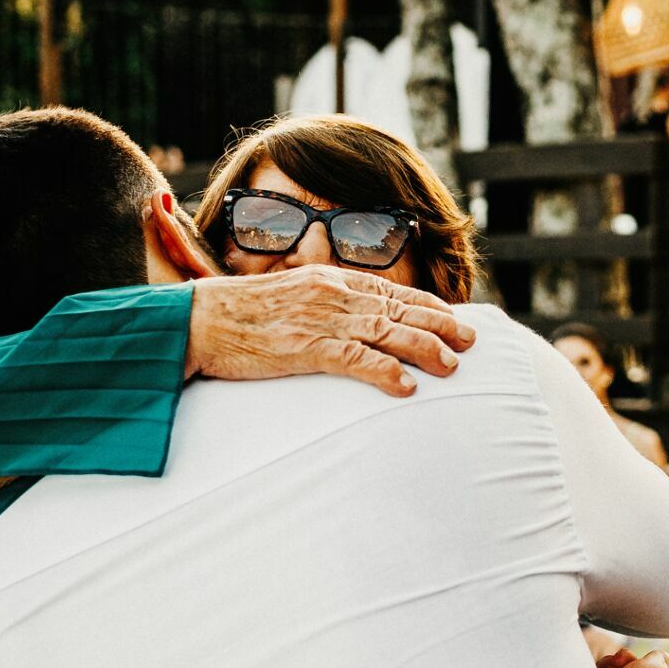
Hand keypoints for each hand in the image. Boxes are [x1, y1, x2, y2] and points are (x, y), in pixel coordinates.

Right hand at [187, 267, 476, 395]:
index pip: (392, 291)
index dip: (428, 305)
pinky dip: (385, 373)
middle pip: (401, 310)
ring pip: (388, 332)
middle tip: (472, 341)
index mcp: (331, 280)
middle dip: (441, 325)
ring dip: (426, 350)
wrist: (196, 320)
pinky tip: (406, 387)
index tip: (454, 318)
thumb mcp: (292, 296)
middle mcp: (334, 295)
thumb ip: (327, 303)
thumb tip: (356, 321)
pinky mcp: (306, 347)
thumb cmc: (240, 315)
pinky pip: (356, 360)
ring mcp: (322, 320)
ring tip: (453, 366)